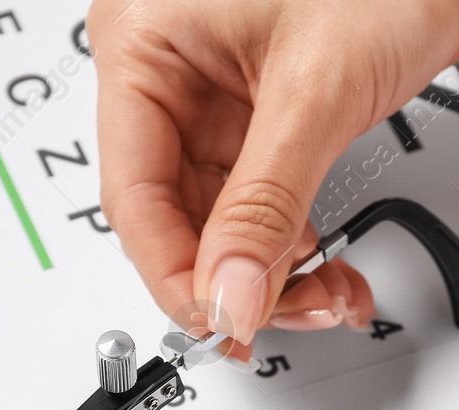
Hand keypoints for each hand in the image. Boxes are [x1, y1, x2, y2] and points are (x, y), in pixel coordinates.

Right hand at [88, 0, 458, 357]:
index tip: (222, 321)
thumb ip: (267, 205)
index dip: (177, 272)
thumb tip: (230, 293)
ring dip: (270, 268)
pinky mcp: (265, 98)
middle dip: (235, 276)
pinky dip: (293, 237)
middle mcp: (169, 61)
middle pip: (175, 210)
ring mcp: (216, 82)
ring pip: (221, 211)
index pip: (134, 192)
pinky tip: (323, 269)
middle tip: (283, 317)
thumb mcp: (317, 91)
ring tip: (322, 298)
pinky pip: (260, 191)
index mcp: (144, 38)